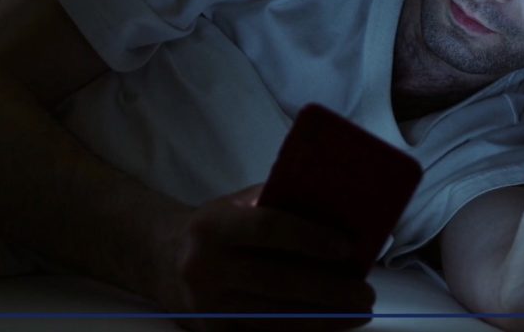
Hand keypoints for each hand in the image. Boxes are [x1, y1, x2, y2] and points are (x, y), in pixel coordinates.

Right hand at [152, 184, 374, 330]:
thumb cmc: (214, 226)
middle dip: (328, 290)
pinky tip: (329, 327)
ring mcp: (207, 307)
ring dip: (323, 319)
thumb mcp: (236, 204)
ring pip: (274, 317)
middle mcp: (205, 268)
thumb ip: (278, 204)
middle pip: (277, 282)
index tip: (347, 248)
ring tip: (358, 314)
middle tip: (365, 292)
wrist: (158, 259)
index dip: (309, 238)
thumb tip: (338, 210)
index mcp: (213, 227)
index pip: (268, 229)